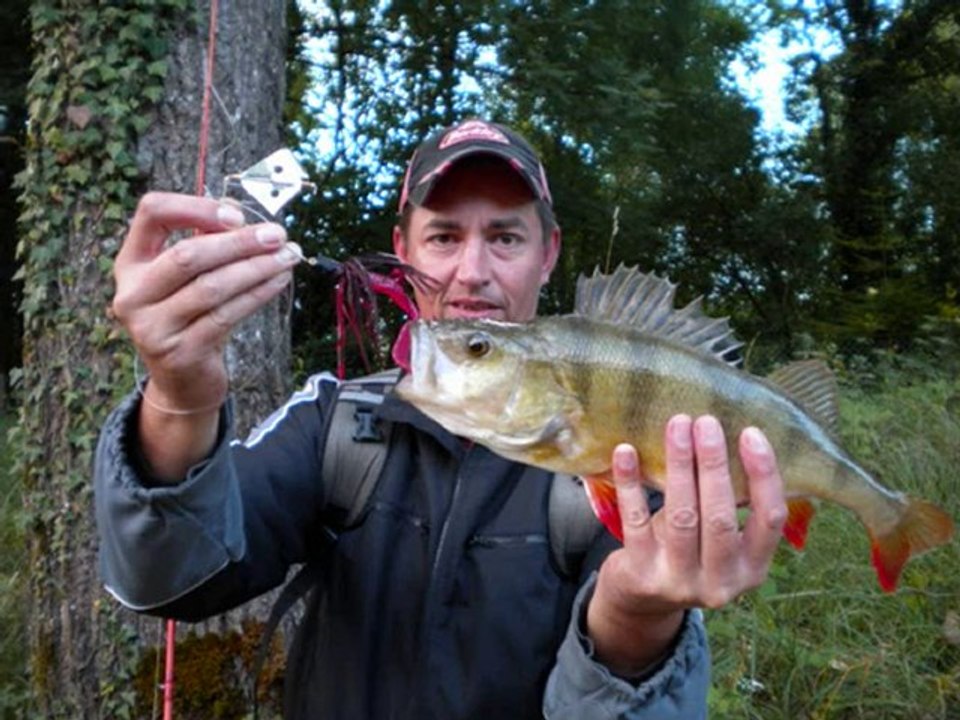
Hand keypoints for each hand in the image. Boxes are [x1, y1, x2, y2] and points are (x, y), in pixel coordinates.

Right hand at [112, 192, 298, 411]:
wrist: (182, 382)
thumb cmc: (189, 317)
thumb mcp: (186, 279)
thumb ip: (205, 244)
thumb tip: (240, 214)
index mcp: (131, 263)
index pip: (152, 213)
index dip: (196, 207)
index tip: (236, 215)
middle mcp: (133, 294)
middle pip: (187, 255)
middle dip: (239, 242)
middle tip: (277, 235)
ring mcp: (153, 327)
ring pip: (211, 287)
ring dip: (257, 268)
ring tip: (288, 256)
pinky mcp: (181, 352)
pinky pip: (227, 315)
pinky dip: (258, 294)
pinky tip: (279, 281)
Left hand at [586, 415, 785, 674]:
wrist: (641, 601)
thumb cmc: (689, 551)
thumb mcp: (718, 538)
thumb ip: (729, 503)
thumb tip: (730, 433)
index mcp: (752, 569)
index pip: (770, 519)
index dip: (764, 474)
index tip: (751, 433)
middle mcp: (721, 582)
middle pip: (721, 516)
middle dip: (714, 464)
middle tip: (706, 422)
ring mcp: (679, 582)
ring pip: (682, 516)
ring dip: (679, 465)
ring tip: (676, 426)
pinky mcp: (641, 575)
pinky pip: (635, 521)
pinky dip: (631, 484)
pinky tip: (625, 451)